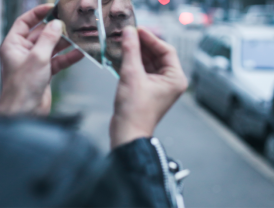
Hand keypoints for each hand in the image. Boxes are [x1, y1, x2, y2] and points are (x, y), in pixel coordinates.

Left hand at [0, 4, 83, 115]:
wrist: (25, 112)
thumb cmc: (23, 86)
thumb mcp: (37, 58)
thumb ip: (48, 39)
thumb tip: (57, 24)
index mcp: (14, 45)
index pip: (25, 22)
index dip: (37, 13)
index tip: (52, 8)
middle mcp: (24, 52)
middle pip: (41, 35)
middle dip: (56, 30)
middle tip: (71, 25)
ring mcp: (36, 62)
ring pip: (52, 48)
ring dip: (65, 44)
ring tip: (79, 38)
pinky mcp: (46, 72)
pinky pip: (58, 61)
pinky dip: (69, 57)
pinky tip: (80, 54)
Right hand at [110, 26, 187, 148]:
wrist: (127, 132)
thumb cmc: (135, 111)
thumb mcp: (132, 75)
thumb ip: (131, 51)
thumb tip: (129, 32)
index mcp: (175, 79)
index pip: (166, 50)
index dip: (151, 38)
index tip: (137, 30)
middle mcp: (170, 82)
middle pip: (157, 55)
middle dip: (142, 45)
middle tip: (127, 34)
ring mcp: (158, 86)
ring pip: (148, 63)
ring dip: (135, 54)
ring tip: (122, 43)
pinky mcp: (147, 90)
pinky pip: (141, 71)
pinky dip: (132, 63)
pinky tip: (121, 56)